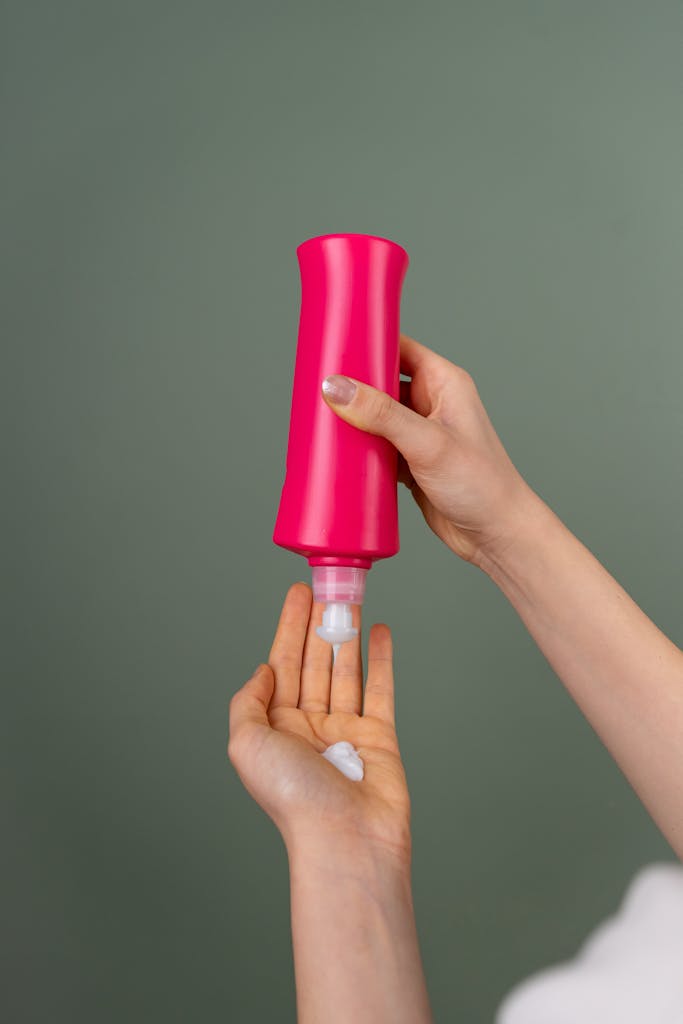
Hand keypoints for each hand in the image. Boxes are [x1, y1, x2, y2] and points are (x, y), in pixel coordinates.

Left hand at [228, 583, 410, 862]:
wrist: (345, 839)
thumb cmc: (293, 798)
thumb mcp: (247, 745)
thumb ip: (248, 701)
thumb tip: (263, 670)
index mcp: (276, 727)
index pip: (282, 664)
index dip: (288, 627)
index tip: (297, 593)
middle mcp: (309, 725)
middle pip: (314, 661)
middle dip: (318, 623)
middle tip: (328, 585)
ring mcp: (346, 730)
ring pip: (346, 669)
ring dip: (349, 633)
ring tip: (354, 599)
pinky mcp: (380, 736)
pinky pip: (380, 689)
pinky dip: (382, 659)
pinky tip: (381, 633)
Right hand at [322, 333, 536, 563]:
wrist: (496, 534)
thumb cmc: (481, 484)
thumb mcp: (427, 443)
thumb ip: (381, 414)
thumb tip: (338, 388)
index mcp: (445, 382)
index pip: (400, 347)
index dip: (369, 342)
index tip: (335, 344)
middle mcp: (433, 403)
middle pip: (382, 381)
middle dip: (353, 385)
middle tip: (317, 386)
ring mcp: (420, 433)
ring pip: (376, 416)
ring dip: (353, 419)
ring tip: (320, 418)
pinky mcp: (410, 461)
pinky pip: (376, 445)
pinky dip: (359, 448)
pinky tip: (338, 451)